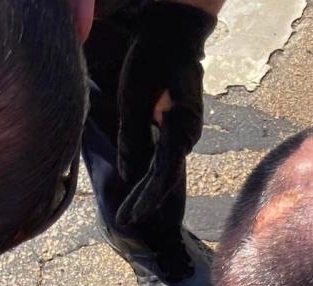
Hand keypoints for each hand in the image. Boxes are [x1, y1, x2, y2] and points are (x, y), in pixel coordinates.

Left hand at [115, 2, 215, 227]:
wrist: (173, 35)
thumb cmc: (153, 59)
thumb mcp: (133, 97)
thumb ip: (132, 137)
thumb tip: (129, 175)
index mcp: (182, 126)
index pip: (163, 173)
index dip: (146, 198)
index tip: (131, 217)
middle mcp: (188, 134)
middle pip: (165, 177)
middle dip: (144, 201)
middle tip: (124, 222)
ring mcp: (185, 133)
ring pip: (164, 170)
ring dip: (146, 193)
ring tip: (127, 214)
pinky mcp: (176, 130)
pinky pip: (163, 159)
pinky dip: (149, 176)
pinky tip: (138, 192)